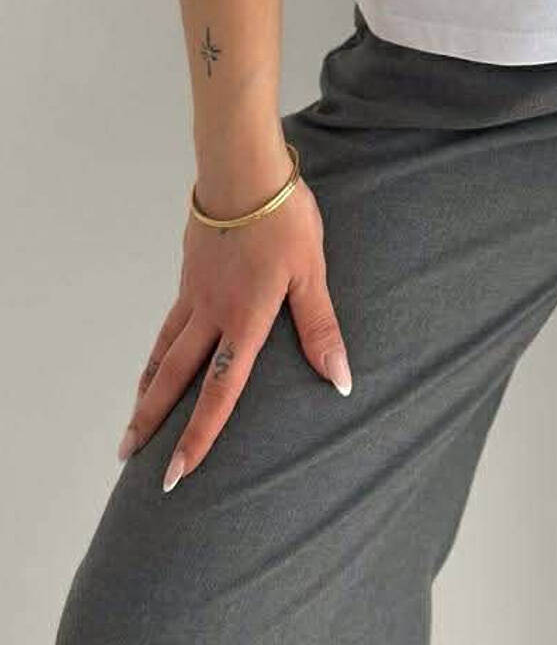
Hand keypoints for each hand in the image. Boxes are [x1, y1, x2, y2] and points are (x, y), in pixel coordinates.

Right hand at [117, 136, 352, 491]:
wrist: (243, 169)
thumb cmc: (284, 219)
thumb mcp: (311, 273)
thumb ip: (320, 329)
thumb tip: (340, 380)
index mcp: (244, 321)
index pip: (219, 393)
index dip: (198, 437)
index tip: (176, 474)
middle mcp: (211, 313)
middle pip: (173, 377)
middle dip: (151, 421)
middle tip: (127, 457)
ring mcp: (195, 291)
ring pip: (163, 349)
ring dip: (146, 387)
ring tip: (135, 416)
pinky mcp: (191, 270)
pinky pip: (170, 319)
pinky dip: (158, 345)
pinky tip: (159, 352)